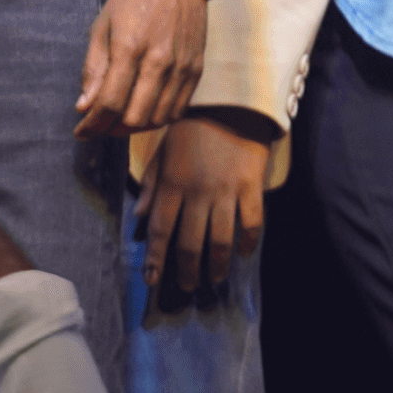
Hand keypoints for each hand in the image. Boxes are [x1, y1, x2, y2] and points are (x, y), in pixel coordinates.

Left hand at [76, 0, 209, 136]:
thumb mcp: (102, 25)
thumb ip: (93, 68)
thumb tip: (84, 106)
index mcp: (129, 46)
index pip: (110, 102)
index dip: (93, 124)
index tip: (80, 131)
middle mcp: (159, 61)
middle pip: (135, 117)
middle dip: (111, 129)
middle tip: (97, 126)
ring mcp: (181, 68)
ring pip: (158, 119)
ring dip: (134, 127)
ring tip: (117, 121)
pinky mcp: (196, 71)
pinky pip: (178, 110)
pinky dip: (158, 119)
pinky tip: (143, 113)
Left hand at [137, 109, 272, 299]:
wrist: (228, 105)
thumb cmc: (190, 130)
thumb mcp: (162, 152)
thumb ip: (152, 186)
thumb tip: (140, 218)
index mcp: (171, 183)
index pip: (161, 229)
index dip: (156, 258)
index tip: (152, 280)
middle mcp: (197, 192)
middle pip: (191, 241)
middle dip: (186, 269)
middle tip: (185, 287)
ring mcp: (226, 192)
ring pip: (221, 240)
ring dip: (217, 265)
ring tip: (213, 279)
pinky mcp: (251, 188)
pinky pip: (252, 223)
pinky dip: (249, 242)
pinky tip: (243, 254)